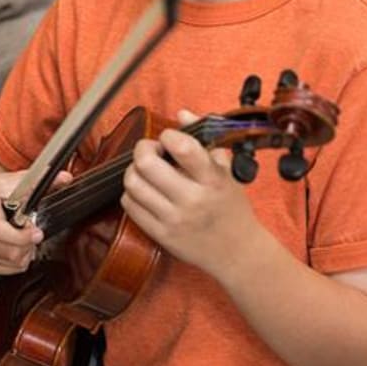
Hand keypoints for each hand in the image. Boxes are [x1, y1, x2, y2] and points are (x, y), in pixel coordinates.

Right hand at [0, 168, 70, 274]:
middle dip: (28, 243)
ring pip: (12, 263)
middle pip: (9, 251)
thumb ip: (36, 181)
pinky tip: (14, 246)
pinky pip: (8, 270)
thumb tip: (65, 178)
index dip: (19, 236)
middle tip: (31, 231)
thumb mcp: (7, 182)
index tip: (37, 233)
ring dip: (25, 252)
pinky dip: (17, 260)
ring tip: (23, 237)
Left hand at [121, 112, 259, 279]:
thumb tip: (181, 113)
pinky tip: (145, 191)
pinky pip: (129, 205)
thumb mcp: (226, 170)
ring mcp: (174, 219)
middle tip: (152, 152)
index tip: (169, 138)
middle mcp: (192, 199)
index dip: (167, 135)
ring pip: (132, 183)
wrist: (237, 252)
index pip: (182, 147)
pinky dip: (132, 193)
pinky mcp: (160, 235)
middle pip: (146, 163)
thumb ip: (203, 139)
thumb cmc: (230, 206)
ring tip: (146, 171)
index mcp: (212, 179)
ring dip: (134, 171)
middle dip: (143, 149)